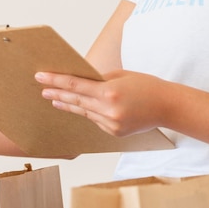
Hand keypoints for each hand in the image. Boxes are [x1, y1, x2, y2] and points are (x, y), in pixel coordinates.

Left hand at [35, 69, 167, 136]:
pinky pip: (95, 120)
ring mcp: (110, 124)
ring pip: (83, 112)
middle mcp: (108, 110)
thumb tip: (78, 81)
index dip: (56, 81)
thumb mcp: (122, 75)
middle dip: (56, 94)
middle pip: (75, 101)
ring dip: (68, 105)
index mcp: (109, 92)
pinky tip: (77, 108)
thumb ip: (99, 79)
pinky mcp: (113, 132)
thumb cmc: (146, 86)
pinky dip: (88, 112)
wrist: (168, 107)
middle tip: (42, 90)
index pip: (75, 85)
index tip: (41, 77)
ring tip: (53, 100)